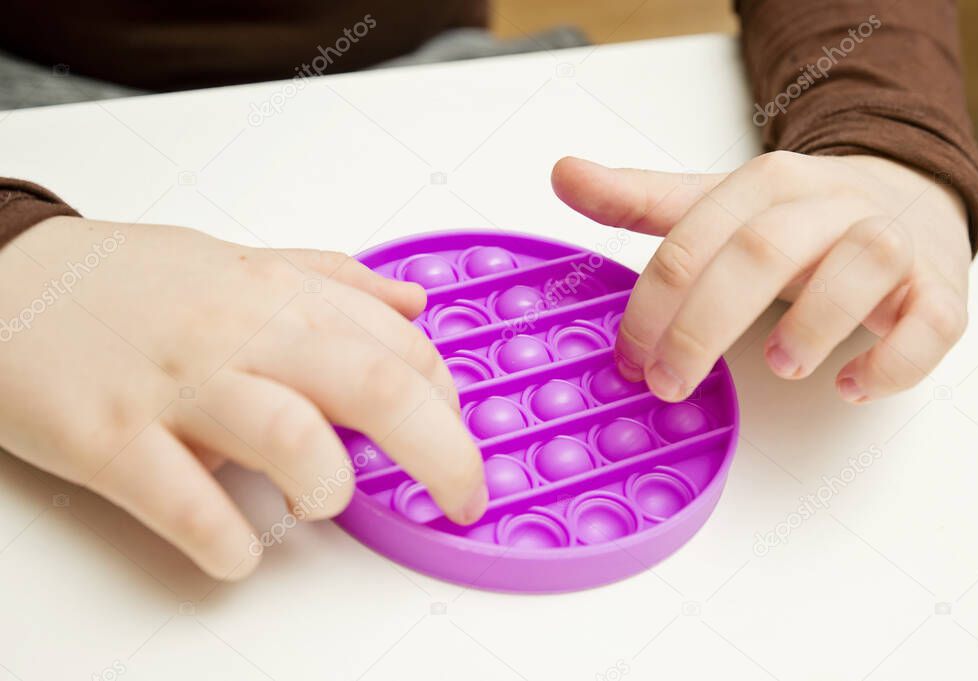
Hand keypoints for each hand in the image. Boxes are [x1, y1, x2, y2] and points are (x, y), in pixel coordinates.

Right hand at [0, 217, 486, 578]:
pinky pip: (187, 504)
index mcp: (278, 295)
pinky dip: (230, 542)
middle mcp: (240, 334)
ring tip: (322, 500)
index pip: (401, 351)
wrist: (6, 278)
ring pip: (292, 437)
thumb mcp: (243, 262)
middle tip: (463, 498)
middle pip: (375, 388)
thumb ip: (334, 282)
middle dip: (443, 453)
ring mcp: (175, 386)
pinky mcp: (108, 438)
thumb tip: (415, 304)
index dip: (448, 405)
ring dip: (329, 486)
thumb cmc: (132, 283)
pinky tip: (241, 548)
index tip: (456, 440)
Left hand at [552, 152, 971, 403]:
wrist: (903, 202)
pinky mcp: (937, 292)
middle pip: (763, 251)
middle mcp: (829, 205)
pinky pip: (929, 323)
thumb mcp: (714, 205)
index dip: (653, 304)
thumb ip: (641, 200)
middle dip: (704, 326)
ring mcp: (890, 243)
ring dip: (812, 324)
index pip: (694, 238)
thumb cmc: (796, 221)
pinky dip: (892, 359)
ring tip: (778, 367)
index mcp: (767, 184)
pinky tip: (849, 384)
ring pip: (862, 266)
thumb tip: (562, 175)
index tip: (629, 358)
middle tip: (670, 383)